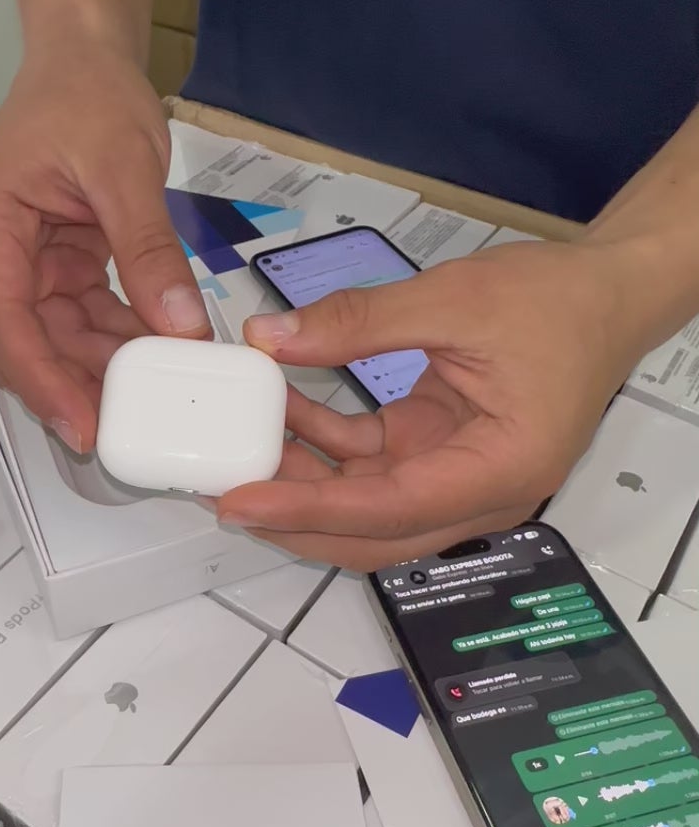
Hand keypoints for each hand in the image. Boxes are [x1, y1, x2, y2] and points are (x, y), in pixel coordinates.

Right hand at [0, 39, 209, 450]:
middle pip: (25, 343)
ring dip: (104, 366)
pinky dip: (119, 336)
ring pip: (57, 339)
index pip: (3, 324)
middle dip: (77, 386)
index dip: (42, 382)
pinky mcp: (54, 264)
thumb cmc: (88, 94)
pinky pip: (82, 316)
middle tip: (134, 427)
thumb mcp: (125, 168)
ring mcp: (21, 262)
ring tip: (159, 392)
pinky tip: (161, 352)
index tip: (84, 426)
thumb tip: (179, 326)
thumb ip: (148, 250)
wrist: (86, 55)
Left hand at [216, 239, 649, 570]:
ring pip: (365, 506)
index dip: (307, 510)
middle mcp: (480, 492)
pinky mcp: (439, 453)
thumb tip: (271, 339)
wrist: (607, 294)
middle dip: (293, 517)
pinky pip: (372, 465)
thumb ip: (360, 322)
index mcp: (500, 469)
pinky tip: (283, 410)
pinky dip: (326, 445)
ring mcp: (457, 477)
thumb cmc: (555, 301)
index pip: (388, 508)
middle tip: (218, 489)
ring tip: (240, 444)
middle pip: (372, 532)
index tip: (241, 501)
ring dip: (303, 480)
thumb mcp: (454, 299)